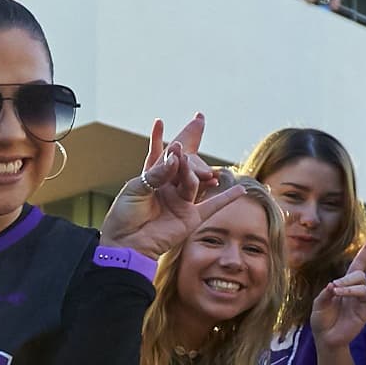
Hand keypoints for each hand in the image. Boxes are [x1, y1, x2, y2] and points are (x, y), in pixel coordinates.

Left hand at [99, 115, 227, 255]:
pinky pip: (212, 206)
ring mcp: (180, 202)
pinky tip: (240, 188)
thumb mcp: (135, 189)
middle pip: (184, 164)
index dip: (166, 136)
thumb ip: (157, 173)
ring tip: (189, 168)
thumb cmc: (125, 217)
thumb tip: (176, 158)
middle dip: (186, 155)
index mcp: (152, 178)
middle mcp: (168, 188)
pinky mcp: (190, 218)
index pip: (161, 153)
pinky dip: (227, 198)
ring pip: (192, 181)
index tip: (169, 120)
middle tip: (181, 150)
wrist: (127, 245)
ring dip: (192, 172)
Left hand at [309, 236, 365, 349]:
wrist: (326, 339)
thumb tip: (333, 285)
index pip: (357, 265)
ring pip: (363, 289)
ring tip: (338, 294)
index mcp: (344, 286)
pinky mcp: (365, 313)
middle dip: (347, 279)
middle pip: (359, 276)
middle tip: (335, 288)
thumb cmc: (322, 320)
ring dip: (350, 289)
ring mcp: (361, 302)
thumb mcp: (318, 305)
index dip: (365, 252)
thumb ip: (325, 294)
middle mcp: (355, 291)